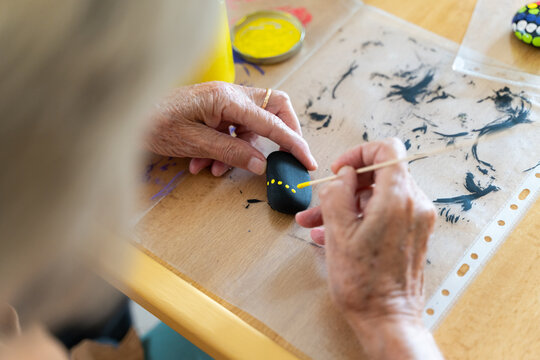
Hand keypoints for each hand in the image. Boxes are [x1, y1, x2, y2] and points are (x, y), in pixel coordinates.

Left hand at [146, 81, 316, 175]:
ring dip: (240, 151)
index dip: (293, 143)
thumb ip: (231, 153)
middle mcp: (229, 95)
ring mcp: (221, 101)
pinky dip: (224, 149)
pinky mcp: (213, 111)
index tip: (308, 161)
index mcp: (227, 99)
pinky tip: (202, 165)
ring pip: (250, 124)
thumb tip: (262, 164)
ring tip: (213, 170)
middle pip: (272, 108)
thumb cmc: (154, 125)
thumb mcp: (195, 143)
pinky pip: (232, 129)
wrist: (125, 117)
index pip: (272, 121)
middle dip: (281, 133)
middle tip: (281, 157)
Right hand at [296, 139, 440, 358]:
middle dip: (345, 185)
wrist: (387, 319)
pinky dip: (360, 217)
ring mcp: (416, 220)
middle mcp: (414, 205)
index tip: (340, 170)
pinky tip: (330, 234)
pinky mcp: (412, 234)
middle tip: (321, 200)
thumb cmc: (363, 282)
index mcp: (397, 199)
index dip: (359, 153)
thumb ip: (338, 193)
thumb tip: (344, 174)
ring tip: (314, 221)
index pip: (388, 150)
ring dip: (346, 205)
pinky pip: (384, 213)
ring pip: (377, 196)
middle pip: (380, 174)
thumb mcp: (338, 233)